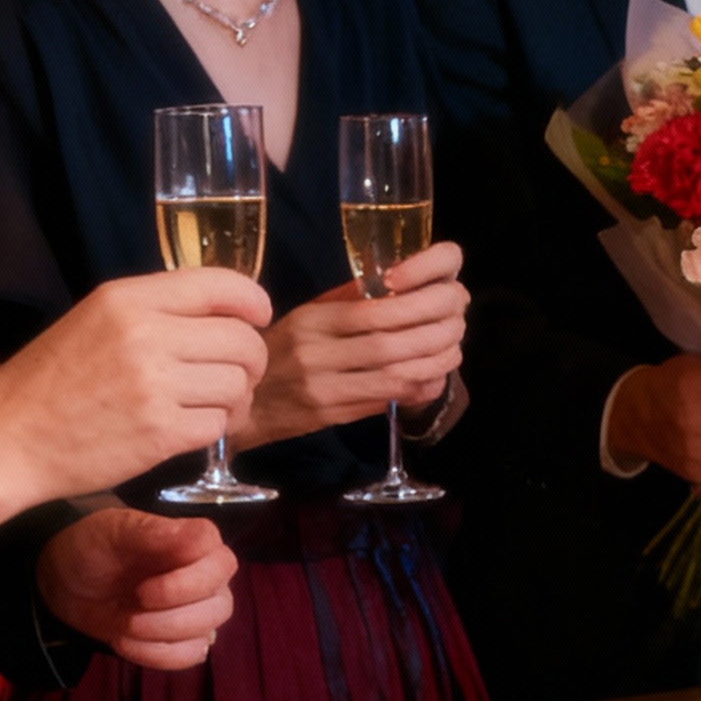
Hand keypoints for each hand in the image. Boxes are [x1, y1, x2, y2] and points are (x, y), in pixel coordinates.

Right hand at [0, 275, 268, 553]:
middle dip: (250, 360)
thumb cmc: (50, 382)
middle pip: (243, 340)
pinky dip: (215, 428)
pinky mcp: (160, 432)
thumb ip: (155, 310)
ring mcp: (154, 385)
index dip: (253, 303)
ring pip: (239, 384)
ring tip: (209, 404)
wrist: (7, 440)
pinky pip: (220, 423)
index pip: (222, 285)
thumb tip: (224, 311)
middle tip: (234, 376)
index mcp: (127, 299)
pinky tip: (192, 427)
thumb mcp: (94, 321)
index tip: (257, 319)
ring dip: (236, 399)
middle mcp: (145, 334)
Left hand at [33, 504, 239, 673]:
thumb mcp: (114, 530)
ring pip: (207, 633)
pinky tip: (126, 642)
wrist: (65, 581)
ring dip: (162, 636)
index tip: (144, 589)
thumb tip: (202, 537)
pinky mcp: (183, 639)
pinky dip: (156, 655)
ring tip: (124, 626)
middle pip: (220, 606)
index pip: (221, 564)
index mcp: (196, 544)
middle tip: (132, 609)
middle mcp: (206, 578)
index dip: (188, 583)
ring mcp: (198, 611)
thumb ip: (154, 531)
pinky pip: (189, 656)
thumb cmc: (94, 547)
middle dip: (172, 616)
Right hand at [241, 247, 468, 446]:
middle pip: (391, 343)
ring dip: (434, 363)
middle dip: (435, 333)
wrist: (242, 400)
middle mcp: (316, 352)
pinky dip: (417, 388)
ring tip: (453, 351)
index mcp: (311, 319)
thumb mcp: (306, 315)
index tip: (443, 296)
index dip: (418, 303)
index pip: (374, 309)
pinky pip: (384, 400)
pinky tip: (434, 378)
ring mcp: (322, 387)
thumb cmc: (280, 350)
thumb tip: (404, 285)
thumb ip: (350, 300)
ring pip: (394, 375)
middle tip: (458, 325)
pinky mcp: (330, 415)